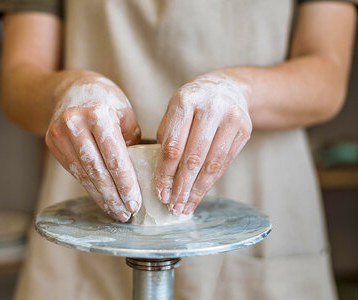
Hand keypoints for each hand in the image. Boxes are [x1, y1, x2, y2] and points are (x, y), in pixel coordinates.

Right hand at [45, 72, 141, 221]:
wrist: (71, 89)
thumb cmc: (106, 101)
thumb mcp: (125, 114)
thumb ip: (130, 142)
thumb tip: (139, 175)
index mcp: (98, 114)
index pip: (114, 156)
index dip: (125, 182)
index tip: (136, 202)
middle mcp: (75, 123)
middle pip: (97, 169)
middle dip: (114, 195)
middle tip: (127, 213)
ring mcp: (59, 134)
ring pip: (84, 174)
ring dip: (101, 197)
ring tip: (116, 212)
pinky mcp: (52, 143)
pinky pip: (74, 171)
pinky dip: (90, 188)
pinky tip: (102, 199)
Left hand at [154, 71, 251, 214]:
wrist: (228, 88)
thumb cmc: (193, 103)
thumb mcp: (175, 111)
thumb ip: (167, 138)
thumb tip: (162, 178)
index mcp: (185, 101)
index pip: (172, 146)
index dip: (165, 173)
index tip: (160, 192)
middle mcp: (210, 107)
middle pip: (193, 157)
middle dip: (181, 186)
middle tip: (173, 206)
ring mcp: (231, 117)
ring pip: (211, 164)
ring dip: (197, 190)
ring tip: (185, 206)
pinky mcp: (245, 129)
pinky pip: (224, 162)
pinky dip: (210, 182)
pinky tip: (200, 193)